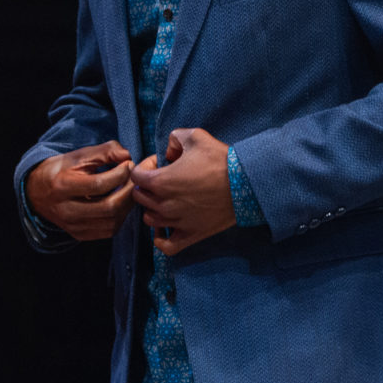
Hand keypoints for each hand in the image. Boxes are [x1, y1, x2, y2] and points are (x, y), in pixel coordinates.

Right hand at [26, 141, 134, 239]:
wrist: (37, 193)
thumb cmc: (60, 171)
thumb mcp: (78, 156)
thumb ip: (104, 151)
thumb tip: (127, 155)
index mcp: (63, 186)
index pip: (99, 184)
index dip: (119, 174)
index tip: (128, 164)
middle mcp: (67, 210)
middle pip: (109, 207)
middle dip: (129, 192)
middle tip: (135, 179)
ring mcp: (73, 225)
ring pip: (111, 221)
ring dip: (127, 205)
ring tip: (130, 190)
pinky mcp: (80, 235)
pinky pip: (108, 230)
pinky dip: (120, 217)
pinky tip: (121, 203)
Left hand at [129, 128, 235, 254]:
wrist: (247, 183)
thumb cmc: (220, 160)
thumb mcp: (194, 136)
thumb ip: (174, 138)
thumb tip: (168, 152)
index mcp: (161, 181)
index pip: (135, 176)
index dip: (145, 166)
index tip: (159, 163)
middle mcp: (164, 204)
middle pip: (140, 197)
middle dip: (147, 186)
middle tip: (163, 179)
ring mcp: (177, 222)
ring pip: (149, 219)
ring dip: (153, 208)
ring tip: (166, 200)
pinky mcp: (191, 235)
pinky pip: (166, 246)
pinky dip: (160, 238)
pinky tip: (165, 228)